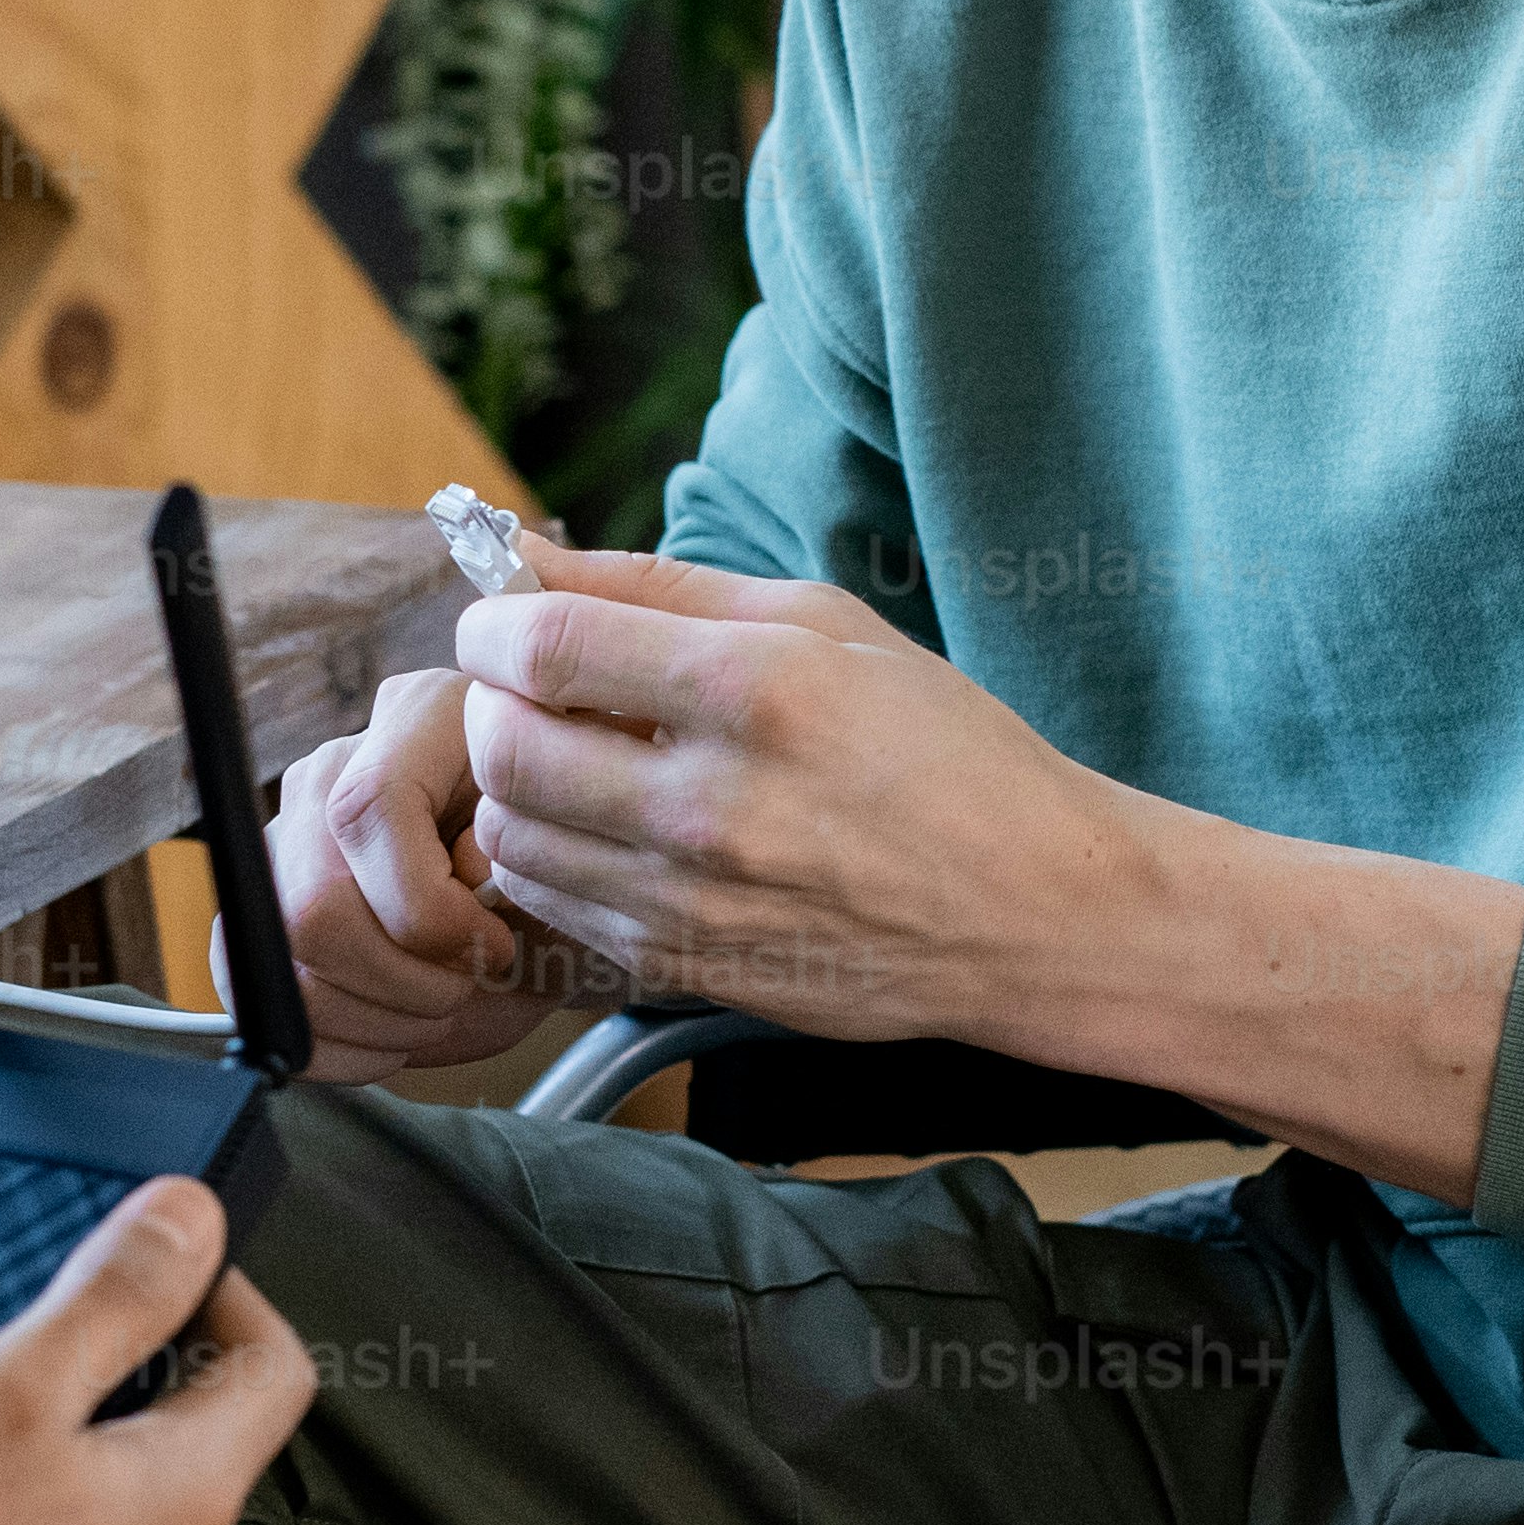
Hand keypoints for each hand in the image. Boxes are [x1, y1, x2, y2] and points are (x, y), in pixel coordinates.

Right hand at [268, 663, 584, 1073]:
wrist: (543, 893)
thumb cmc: (560, 869)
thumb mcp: (571, 861)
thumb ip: (526, 864)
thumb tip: (465, 877)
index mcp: (419, 721)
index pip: (370, 810)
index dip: (430, 909)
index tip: (493, 946)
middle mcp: (334, 768)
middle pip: (313, 902)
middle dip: (402, 980)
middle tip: (462, 988)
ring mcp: (286, 837)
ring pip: (285, 957)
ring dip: (375, 1015)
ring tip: (437, 1009)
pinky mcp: (261, 908)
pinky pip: (261, 994)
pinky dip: (337, 1041)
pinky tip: (396, 1026)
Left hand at [443, 544, 1142, 1050]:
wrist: (1030, 910)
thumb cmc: (941, 748)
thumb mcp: (826, 623)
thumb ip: (662, 585)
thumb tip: (525, 553)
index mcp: (758, 692)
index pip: (543, 648)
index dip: (493, 624)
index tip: (504, 619)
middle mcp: (715, 807)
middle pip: (505, 749)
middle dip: (494, 704)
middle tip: (536, 689)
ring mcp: (694, 904)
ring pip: (510, 837)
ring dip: (516, 786)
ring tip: (582, 759)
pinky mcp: (684, 971)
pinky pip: (552, 906)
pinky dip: (552, 857)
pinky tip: (612, 827)